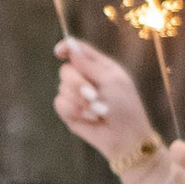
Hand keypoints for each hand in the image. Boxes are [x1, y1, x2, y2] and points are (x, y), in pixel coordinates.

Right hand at [52, 37, 158, 173]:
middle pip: (66, 70)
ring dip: (80, 101)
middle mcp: (86, 79)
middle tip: (93, 95)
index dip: (67, 48)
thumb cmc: (125, 107)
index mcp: (100, 67)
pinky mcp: (69, 112)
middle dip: (77, 83)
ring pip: (62, 88)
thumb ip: (89, 64)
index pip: (78, 50)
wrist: (125, 137)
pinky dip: (74, 111)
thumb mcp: (112, 81)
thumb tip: (70, 46)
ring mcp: (76, 96)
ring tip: (97, 112)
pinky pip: (60, 103)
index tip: (59, 52)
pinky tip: (89, 118)